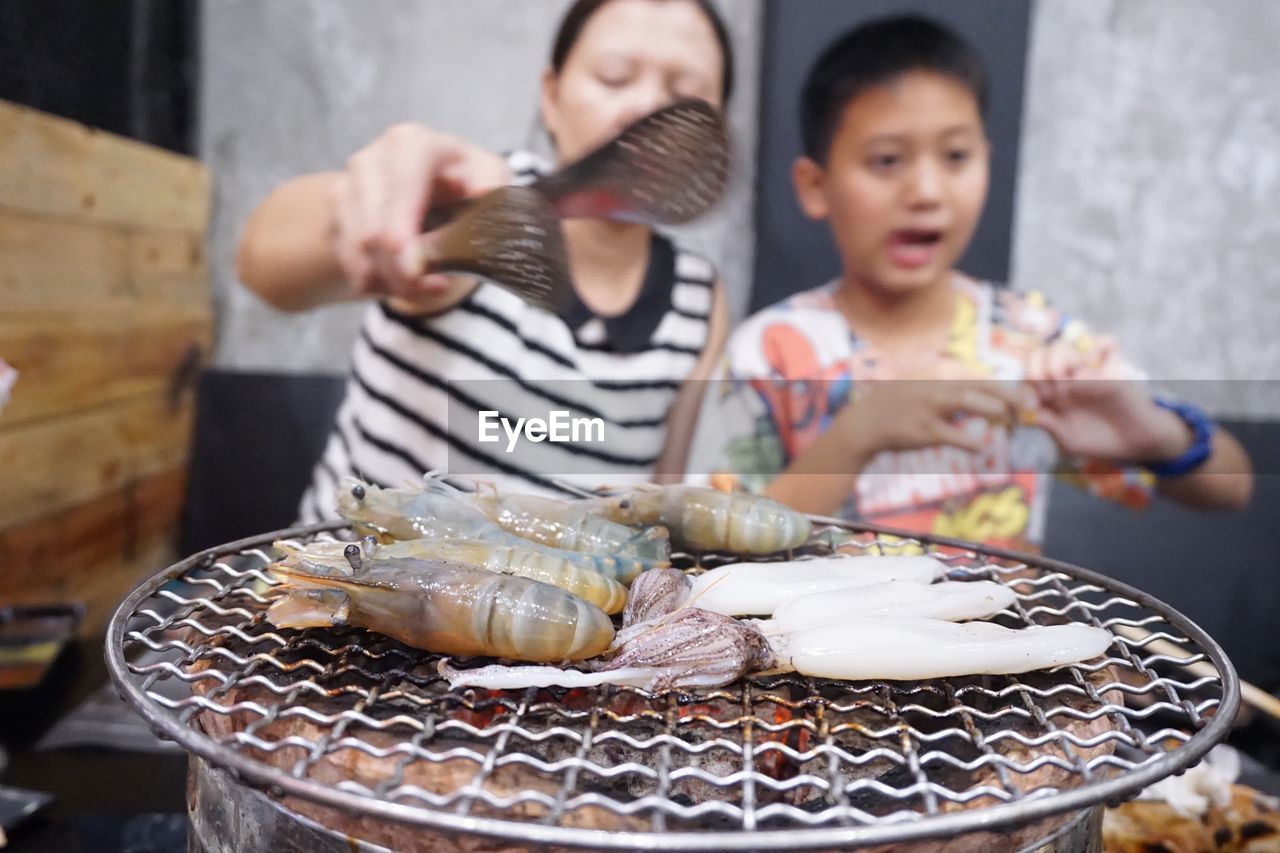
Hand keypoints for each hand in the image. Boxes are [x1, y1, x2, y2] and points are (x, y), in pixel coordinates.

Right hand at [331, 123, 508, 299]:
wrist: (436, 193)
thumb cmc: (466, 185)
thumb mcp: (489, 179)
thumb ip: (488, 190)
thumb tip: (482, 191)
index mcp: (411, 144)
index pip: (400, 185)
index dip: (399, 225)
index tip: (407, 262)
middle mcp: (370, 160)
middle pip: (374, 229)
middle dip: (403, 271)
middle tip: (437, 288)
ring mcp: (347, 189)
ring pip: (359, 252)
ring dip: (394, 281)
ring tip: (428, 287)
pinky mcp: (337, 219)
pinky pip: (351, 264)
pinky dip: (378, 283)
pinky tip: (403, 283)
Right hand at [835, 374, 1025, 462]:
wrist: (866, 422)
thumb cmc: (899, 408)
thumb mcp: (924, 391)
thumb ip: (952, 393)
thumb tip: (983, 402)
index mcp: (940, 380)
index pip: (980, 379)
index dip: (1007, 387)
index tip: (1028, 397)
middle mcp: (937, 389)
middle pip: (980, 385)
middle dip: (1009, 394)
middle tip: (1031, 406)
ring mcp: (930, 408)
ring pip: (967, 401)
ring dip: (993, 410)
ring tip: (1011, 422)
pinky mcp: (924, 431)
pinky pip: (952, 436)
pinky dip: (970, 443)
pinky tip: (982, 449)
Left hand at [1025, 337, 1191, 461]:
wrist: (1136, 444)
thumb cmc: (1099, 442)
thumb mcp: (1068, 440)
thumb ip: (1048, 424)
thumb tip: (1027, 408)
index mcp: (1050, 395)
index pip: (1027, 376)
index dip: (1025, 387)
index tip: (1034, 404)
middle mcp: (1064, 379)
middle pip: (1037, 355)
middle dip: (1037, 371)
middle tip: (1051, 394)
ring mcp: (1087, 370)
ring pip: (1062, 346)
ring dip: (1057, 362)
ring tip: (1067, 387)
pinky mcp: (1112, 367)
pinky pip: (1106, 343)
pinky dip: (1097, 350)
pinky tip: (1091, 373)